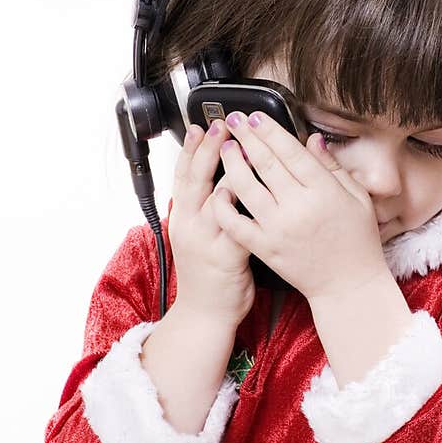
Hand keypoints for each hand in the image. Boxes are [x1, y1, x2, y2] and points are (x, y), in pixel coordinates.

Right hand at [167, 119, 255, 324]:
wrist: (205, 315)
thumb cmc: (209, 277)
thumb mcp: (199, 238)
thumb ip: (207, 210)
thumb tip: (218, 182)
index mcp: (183, 219)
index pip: (183, 176)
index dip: (190, 150)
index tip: (200, 127)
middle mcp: (190, 226)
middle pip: (196, 180)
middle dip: (208, 150)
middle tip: (221, 127)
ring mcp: (206, 242)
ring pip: (216, 198)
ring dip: (231, 171)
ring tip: (243, 149)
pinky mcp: (226, 258)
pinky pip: (238, 226)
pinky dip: (247, 207)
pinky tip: (259, 191)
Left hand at [212, 111, 388, 302]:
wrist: (349, 286)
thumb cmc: (357, 243)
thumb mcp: (357, 198)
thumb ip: (333, 167)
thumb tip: (312, 139)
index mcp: (324, 191)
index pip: (290, 151)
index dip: (269, 130)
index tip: (255, 117)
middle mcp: (299, 207)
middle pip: (265, 163)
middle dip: (246, 137)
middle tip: (233, 121)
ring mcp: (279, 228)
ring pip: (245, 187)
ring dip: (232, 163)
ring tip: (227, 148)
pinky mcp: (265, 248)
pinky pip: (236, 223)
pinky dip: (224, 205)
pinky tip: (220, 190)